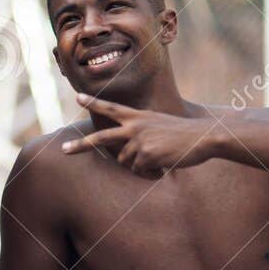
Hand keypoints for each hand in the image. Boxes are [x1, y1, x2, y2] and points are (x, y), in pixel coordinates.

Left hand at [62, 95, 219, 177]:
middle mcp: (134, 127)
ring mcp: (139, 141)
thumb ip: (140, 135)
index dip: (94, 103)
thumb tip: (126, 158)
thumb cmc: (184, 134)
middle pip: (101, 138)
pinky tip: (165, 164)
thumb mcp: (159, 126)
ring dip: (140, 165)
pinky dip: (151, 172)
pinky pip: (140, 170)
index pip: (111, 108)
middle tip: (63, 150)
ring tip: (161, 157)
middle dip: (80, 146)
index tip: (77, 97)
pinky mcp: (146, 155)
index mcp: (138, 116)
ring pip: (126, 162)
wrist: (204, 136)